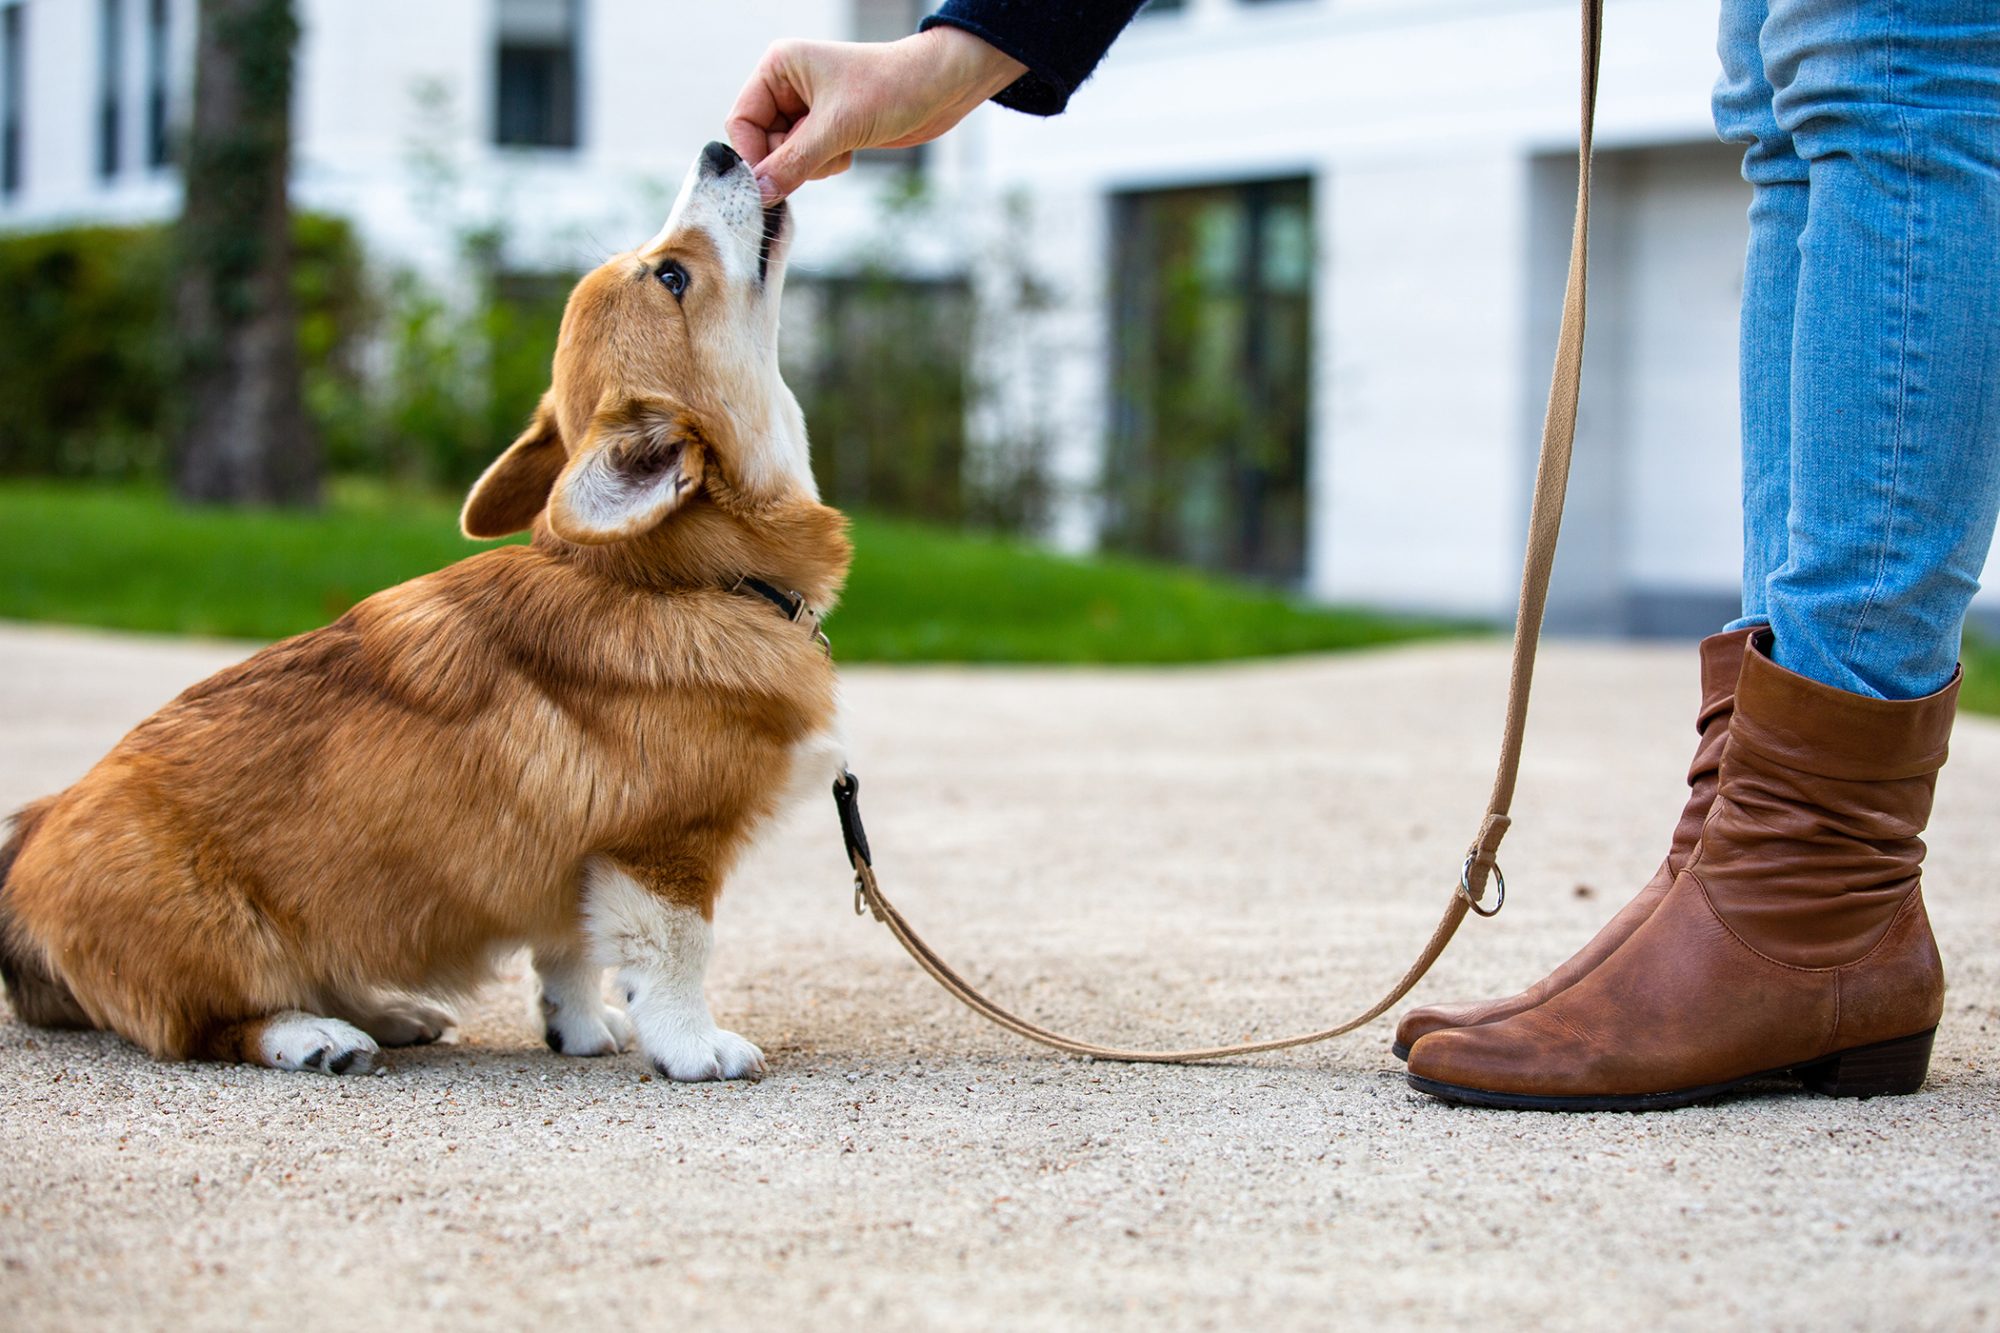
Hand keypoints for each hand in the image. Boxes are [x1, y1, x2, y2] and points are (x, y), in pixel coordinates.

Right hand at [726, 26, 1028, 201]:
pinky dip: (828, 165)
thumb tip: (758, 194)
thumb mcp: (838, 128)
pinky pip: (809, 163)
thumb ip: (793, 163)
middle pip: (762, 144)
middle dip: (791, 160)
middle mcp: (787, 86)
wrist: (942, 89)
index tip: (773, 183)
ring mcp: (807, 109)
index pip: (741, 122)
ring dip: (813, 165)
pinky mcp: (828, 129)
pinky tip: (853, 148)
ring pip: (786, 159)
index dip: (754, 156)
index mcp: (778, 68)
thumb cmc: (892, 89)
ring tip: (845, 145)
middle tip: (826, 154)